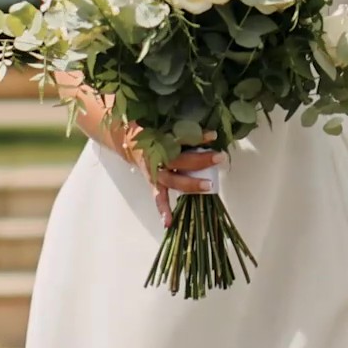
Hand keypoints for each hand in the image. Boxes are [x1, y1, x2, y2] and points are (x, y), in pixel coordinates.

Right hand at [108, 121, 223, 227]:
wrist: (129, 140)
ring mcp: (154, 171)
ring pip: (172, 179)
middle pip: (179, 160)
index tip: (214, 135)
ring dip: (191, 184)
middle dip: (200, 160)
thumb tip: (212, 132)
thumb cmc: (154, 131)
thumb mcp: (166, 124)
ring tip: (208, 186)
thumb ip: (185, 128)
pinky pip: (158, 197)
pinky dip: (163, 209)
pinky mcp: (153, 182)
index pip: (180, 136)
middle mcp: (156, 156)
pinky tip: (169, 222)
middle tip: (219, 158)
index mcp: (160, 138)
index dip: (197, 136)